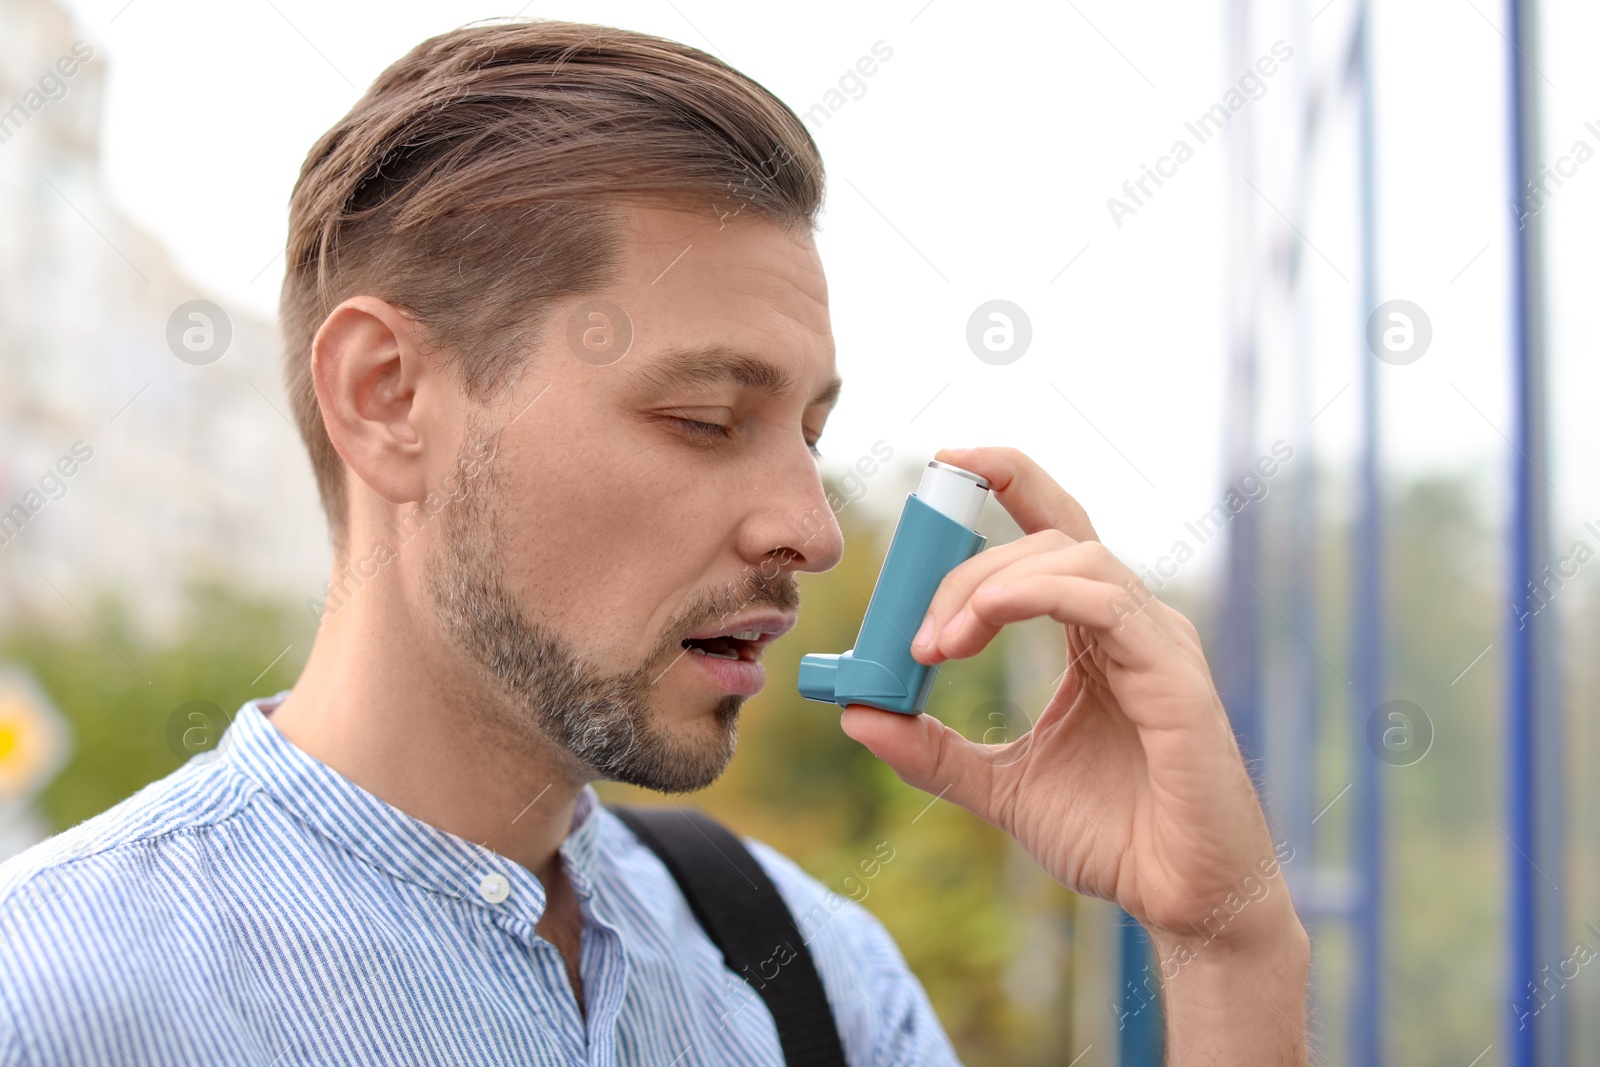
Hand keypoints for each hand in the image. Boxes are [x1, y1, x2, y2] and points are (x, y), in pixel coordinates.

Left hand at [839, 446, 1308, 1060]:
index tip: (944, 460)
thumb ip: (933, 750)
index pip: (1054, 530)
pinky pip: (1102, 598)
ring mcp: (1159, 641)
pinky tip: (977, 626)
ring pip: (1073, 555)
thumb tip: (856, 714)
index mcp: (1098, 634)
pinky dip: (1033, 595)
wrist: (1182, 902)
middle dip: (966, 559)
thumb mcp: (1000, 787)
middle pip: (1051, 536)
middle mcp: (1133, 622)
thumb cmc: (1112, 837)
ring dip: (989, 581)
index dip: (1009, 478)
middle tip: (909, 629)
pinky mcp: (1175, 674)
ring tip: (935, 642)